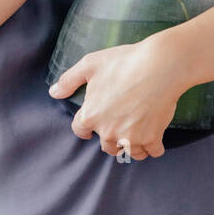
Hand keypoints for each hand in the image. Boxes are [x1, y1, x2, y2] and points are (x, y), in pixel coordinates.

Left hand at [48, 36, 184, 158]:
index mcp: (91, 116)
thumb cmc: (124, 62)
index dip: (85, 126)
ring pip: (128, 152)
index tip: (93, 123)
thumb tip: (54, 93)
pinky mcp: (152, 138)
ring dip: (131, 145)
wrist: (158, 66)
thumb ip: (69, 80)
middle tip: (119, 124)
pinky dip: (153, 147)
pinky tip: (154, 138)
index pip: (80, 130)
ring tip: (136, 134)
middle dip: (111, 137)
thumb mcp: (90, 64)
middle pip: (106, 146)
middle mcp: (108, 132)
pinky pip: (152, 152)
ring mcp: (131, 138)